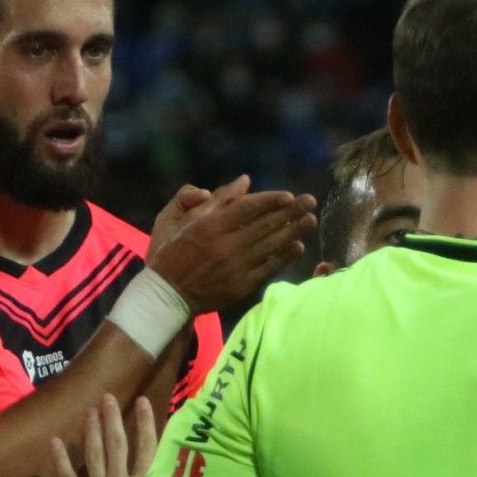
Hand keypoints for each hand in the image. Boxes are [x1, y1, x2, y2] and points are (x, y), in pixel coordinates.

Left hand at [51, 395, 159, 476]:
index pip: (147, 447)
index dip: (144, 422)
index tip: (141, 401)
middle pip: (117, 445)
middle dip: (112, 419)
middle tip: (106, 397)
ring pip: (94, 456)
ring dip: (91, 432)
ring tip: (89, 411)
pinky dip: (61, 461)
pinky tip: (54, 442)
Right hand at [146, 175, 316, 312]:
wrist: (166, 295)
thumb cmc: (171, 252)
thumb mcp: (181, 219)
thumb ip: (212, 199)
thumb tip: (243, 181)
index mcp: (209, 227)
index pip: (247, 209)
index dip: (270, 200)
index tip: (289, 195)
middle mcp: (225, 246)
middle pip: (264, 225)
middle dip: (291, 212)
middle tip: (310, 201)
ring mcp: (235, 267)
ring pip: (270, 246)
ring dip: (293, 231)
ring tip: (310, 220)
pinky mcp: (240, 286)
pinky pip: (267, 268)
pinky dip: (283, 257)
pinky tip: (297, 246)